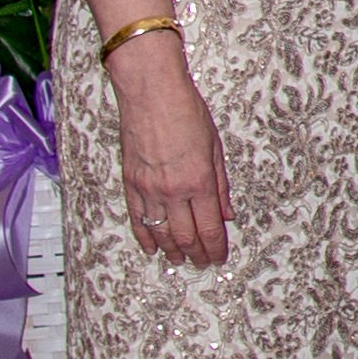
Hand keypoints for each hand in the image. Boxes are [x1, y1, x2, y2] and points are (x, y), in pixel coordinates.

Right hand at [109, 44, 233, 265]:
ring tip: (181, 260)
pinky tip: (152, 248)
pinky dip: (145, 238)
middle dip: (197, 255)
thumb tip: (227, 214)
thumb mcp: (215, 148)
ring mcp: (148, 189)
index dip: (215, 248)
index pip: (210, 228)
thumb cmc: (187, 113)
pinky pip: (137, 219)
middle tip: (204, 264)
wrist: (151, 94)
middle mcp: (173, 191)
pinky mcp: (130, 184)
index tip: (220, 257)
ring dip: (171, 251)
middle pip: (185, 236)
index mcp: (200, 182)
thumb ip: (221, 186)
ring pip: (160, 233)